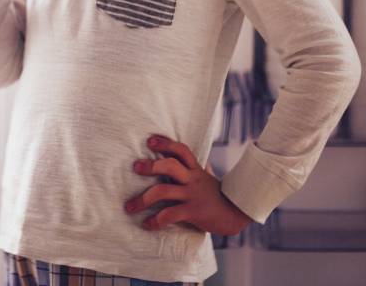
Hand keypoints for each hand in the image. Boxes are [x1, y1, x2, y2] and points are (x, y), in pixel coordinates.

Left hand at [124, 135, 252, 236]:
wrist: (236, 215)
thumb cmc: (217, 196)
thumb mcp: (208, 180)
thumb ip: (201, 170)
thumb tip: (204, 162)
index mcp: (195, 170)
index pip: (181, 150)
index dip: (166, 143)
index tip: (150, 141)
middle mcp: (192, 180)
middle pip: (170, 166)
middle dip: (151, 166)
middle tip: (135, 167)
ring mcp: (192, 195)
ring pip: (164, 191)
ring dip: (143, 199)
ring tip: (129, 207)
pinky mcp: (193, 212)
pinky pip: (170, 215)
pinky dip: (155, 221)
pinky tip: (147, 225)